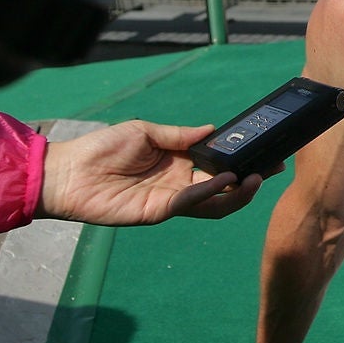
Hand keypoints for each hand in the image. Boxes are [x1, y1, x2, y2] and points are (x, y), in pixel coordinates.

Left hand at [39, 121, 265, 224]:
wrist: (68, 173)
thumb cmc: (102, 148)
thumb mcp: (145, 132)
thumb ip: (179, 135)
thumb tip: (213, 130)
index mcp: (179, 162)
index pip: (218, 163)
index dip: (241, 158)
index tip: (265, 149)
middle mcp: (180, 183)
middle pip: (224, 186)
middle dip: (251, 178)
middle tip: (275, 166)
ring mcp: (171, 200)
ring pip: (214, 202)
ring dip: (237, 193)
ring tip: (256, 178)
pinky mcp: (158, 212)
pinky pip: (190, 205)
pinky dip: (209, 194)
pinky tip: (224, 181)